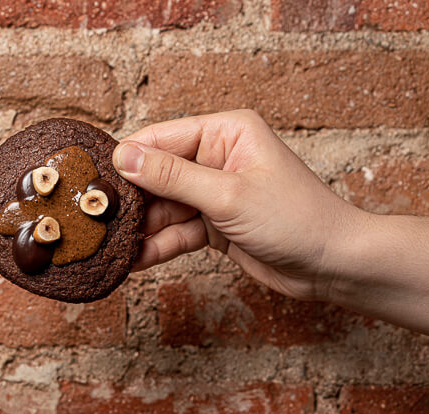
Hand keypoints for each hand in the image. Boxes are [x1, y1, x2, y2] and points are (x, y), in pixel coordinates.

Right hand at [113, 110, 364, 301]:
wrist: (334, 266)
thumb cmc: (297, 218)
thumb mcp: (228, 195)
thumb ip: (172, 177)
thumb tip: (124, 157)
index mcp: (225, 133)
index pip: (162, 138)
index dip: (128, 160)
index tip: (94, 181)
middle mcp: (217, 158)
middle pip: (157, 174)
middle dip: (131, 199)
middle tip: (96, 219)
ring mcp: (214, 193)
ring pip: (163, 207)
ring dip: (140, 228)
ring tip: (109, 245)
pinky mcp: (214, 224)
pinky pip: (176, 231)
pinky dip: (157, 245)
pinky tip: (132, 259)